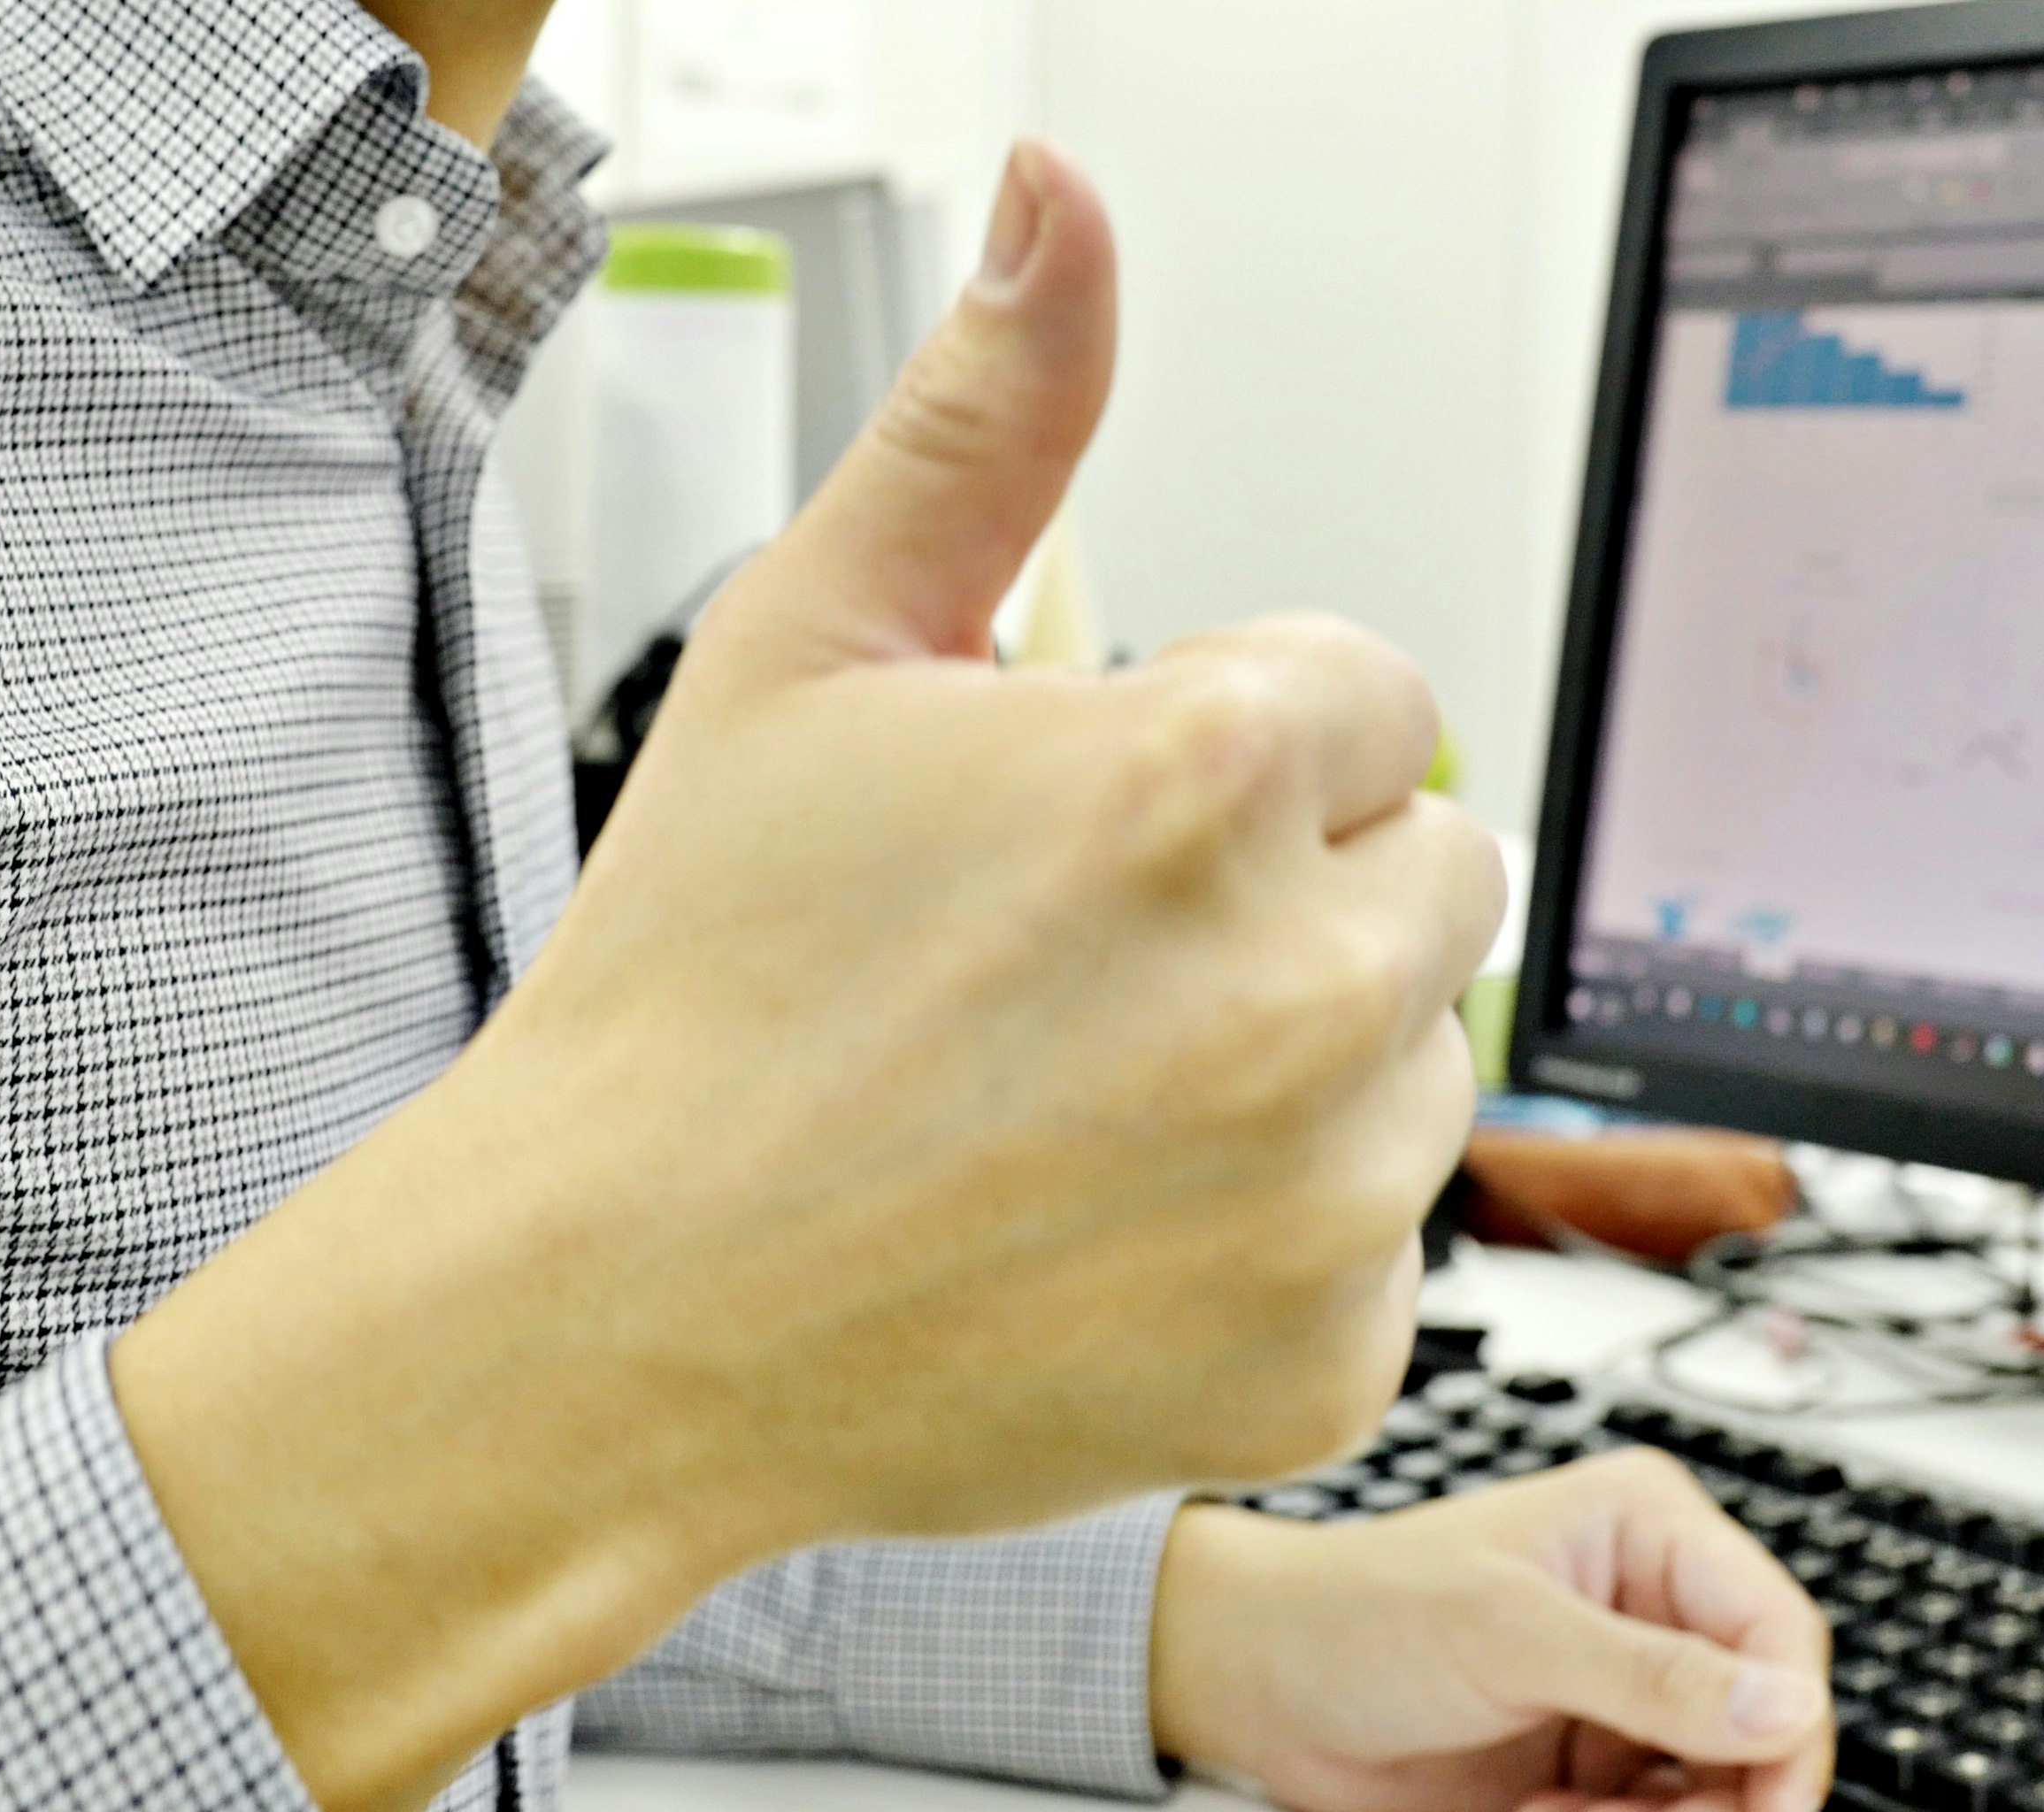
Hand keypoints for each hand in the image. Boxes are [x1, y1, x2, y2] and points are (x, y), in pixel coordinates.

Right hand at [112, 144, 1504, 1811]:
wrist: (607, 1314)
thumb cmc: (693, 993)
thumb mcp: (816, 649)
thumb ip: (990, 422)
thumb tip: (1059, 213)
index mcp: (1202, 773)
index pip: (1378, 699)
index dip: (1234, 748)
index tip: (1105, 828)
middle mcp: (1300, 989)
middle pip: (1436, 872)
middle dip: (1296, 893)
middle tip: (1088, 969)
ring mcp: (1326, 1197)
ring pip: (1420, 1063)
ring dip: (1301, 1066)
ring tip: (1084, 1105)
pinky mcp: (1324, 1366)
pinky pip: (1382, 1249)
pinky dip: (1277, 1248)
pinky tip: (1106, 1237)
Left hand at [1148, 1453, 1834, 1811]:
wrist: (1257, 1680)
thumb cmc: (1361, 1614)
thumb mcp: (1511, 1636)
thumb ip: (1653, 1677)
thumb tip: (1783, 1706)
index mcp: (1650, 1528)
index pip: (1778, 1633)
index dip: (1792, 1734)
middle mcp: (1649, 1598)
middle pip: (1761, 1721)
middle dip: (1721, 1803)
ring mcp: (1619, 1679)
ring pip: (1713, 1781)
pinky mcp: (1584, 1745)